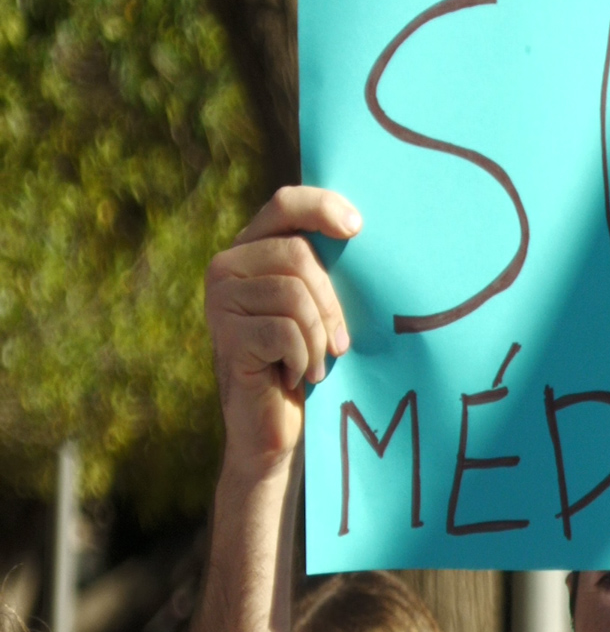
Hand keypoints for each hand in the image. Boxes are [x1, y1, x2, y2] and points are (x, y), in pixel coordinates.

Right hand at [205, 186, 359, 477]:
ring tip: (315, 364)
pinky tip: (296, 376)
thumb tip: (367, 232)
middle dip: (331, 302)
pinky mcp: (225, 335)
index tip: (358, 228)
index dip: (321, 206)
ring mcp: (220, 300)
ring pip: (294, 294)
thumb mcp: (322, 307)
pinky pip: (284, 331)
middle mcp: (228, 266)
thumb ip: (328, 269)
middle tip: (339, 343)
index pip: (285, 204)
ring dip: (318, 337)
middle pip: (298, 254)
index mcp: (254, 249)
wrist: (277, 428)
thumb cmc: (310, 361)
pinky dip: (302, 358)